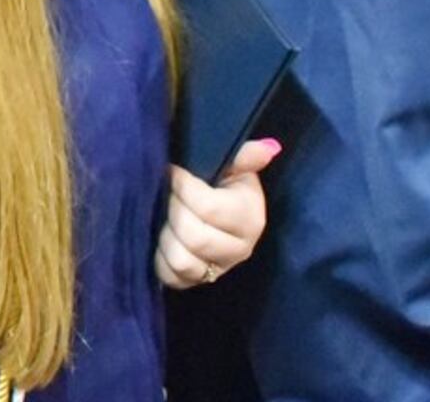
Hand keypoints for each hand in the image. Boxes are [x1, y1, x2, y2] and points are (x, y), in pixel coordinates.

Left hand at [158, 137, 276, 287]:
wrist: (218, 215)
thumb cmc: (223, 186)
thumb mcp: (235, 168)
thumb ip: (245, 157)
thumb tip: (268, 148)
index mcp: (249, 218)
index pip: (209, 208)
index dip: (183, 186)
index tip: (173, 171)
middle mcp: (239, 249)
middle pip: (194, 236)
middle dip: (173, 210)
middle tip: (167, 193)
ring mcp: (218, 270)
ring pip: (181, 260)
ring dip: (165, 235)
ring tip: (163, 215)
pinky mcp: (196, 282)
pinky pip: (171, 277)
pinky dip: (160, 258)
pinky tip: (163, 237)